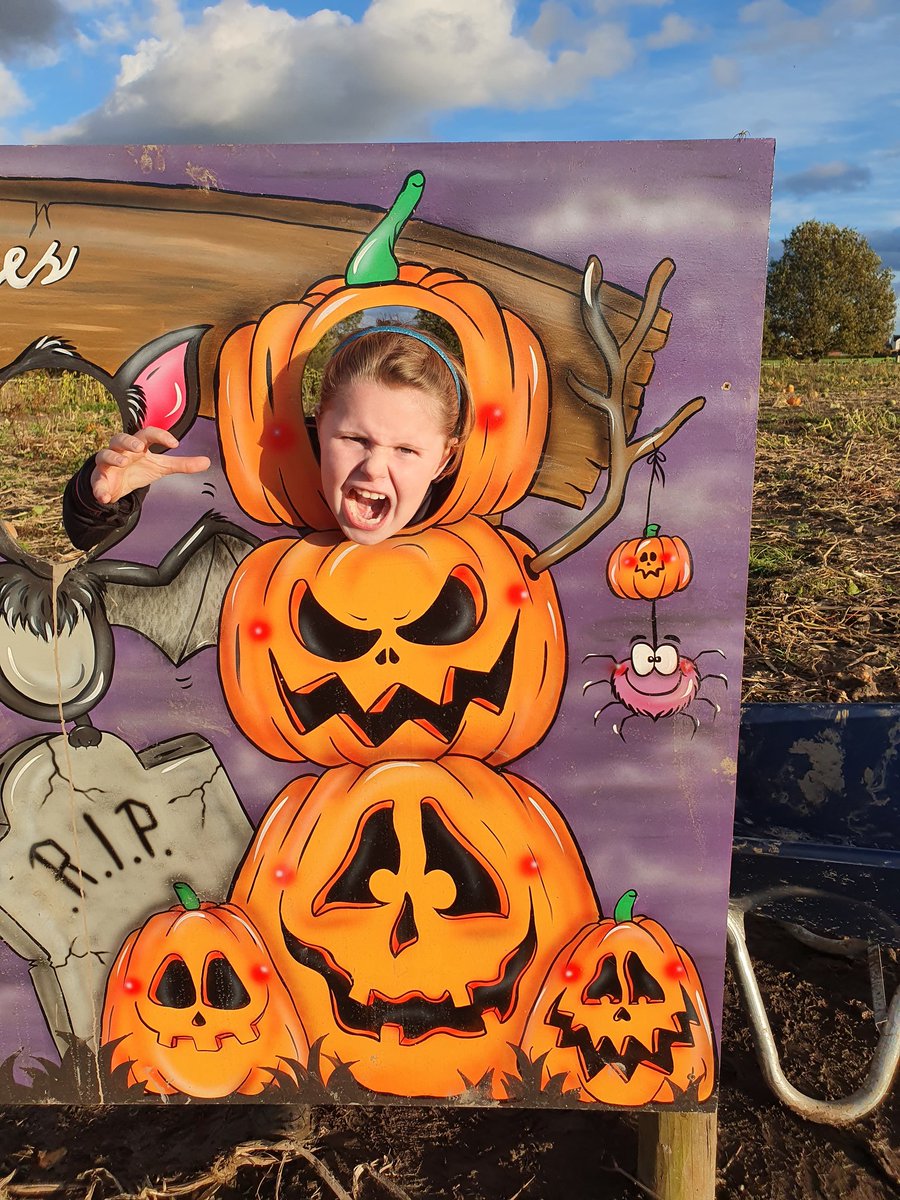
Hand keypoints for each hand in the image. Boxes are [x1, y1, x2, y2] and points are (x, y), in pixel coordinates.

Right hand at [90, 427, 210, 504]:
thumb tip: (207, 462)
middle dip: (129, 441)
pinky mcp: (99, 478)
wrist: (118, 484)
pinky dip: (99, 489)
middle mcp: (121, 450)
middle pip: (121, 438)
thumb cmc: (139, 468)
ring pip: (104, 454)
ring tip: (123, 462)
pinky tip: (104, 496)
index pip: (148, 433)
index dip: (160, 435)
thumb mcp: (161, 467)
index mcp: (138, 445)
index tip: (175, 444)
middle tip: (139, 447)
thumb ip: (183, 464)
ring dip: (113, 456)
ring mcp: (108, 464)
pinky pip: (96, 482)